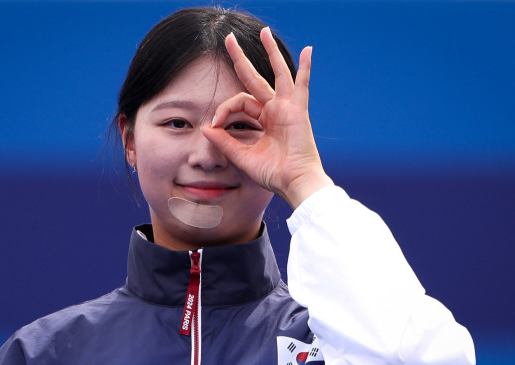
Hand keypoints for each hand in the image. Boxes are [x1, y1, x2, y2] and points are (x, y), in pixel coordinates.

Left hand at [202, 27, 332, 209]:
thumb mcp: (241, 156)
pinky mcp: (298, 111)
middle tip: (229, 39)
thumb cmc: (271, 174)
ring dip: (271, 52)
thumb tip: (205, 127)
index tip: (216, 124)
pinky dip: (305, 68)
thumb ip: (224, 141)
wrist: (292, 183)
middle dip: (241, 59)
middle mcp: (275, 110)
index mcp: (263, 121)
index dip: (224, 108)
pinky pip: (302, 85)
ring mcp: (287, 108)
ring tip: (264, 31)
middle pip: (255, 78)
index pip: (239, 102)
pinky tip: (308, 50)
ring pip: (277, 74)